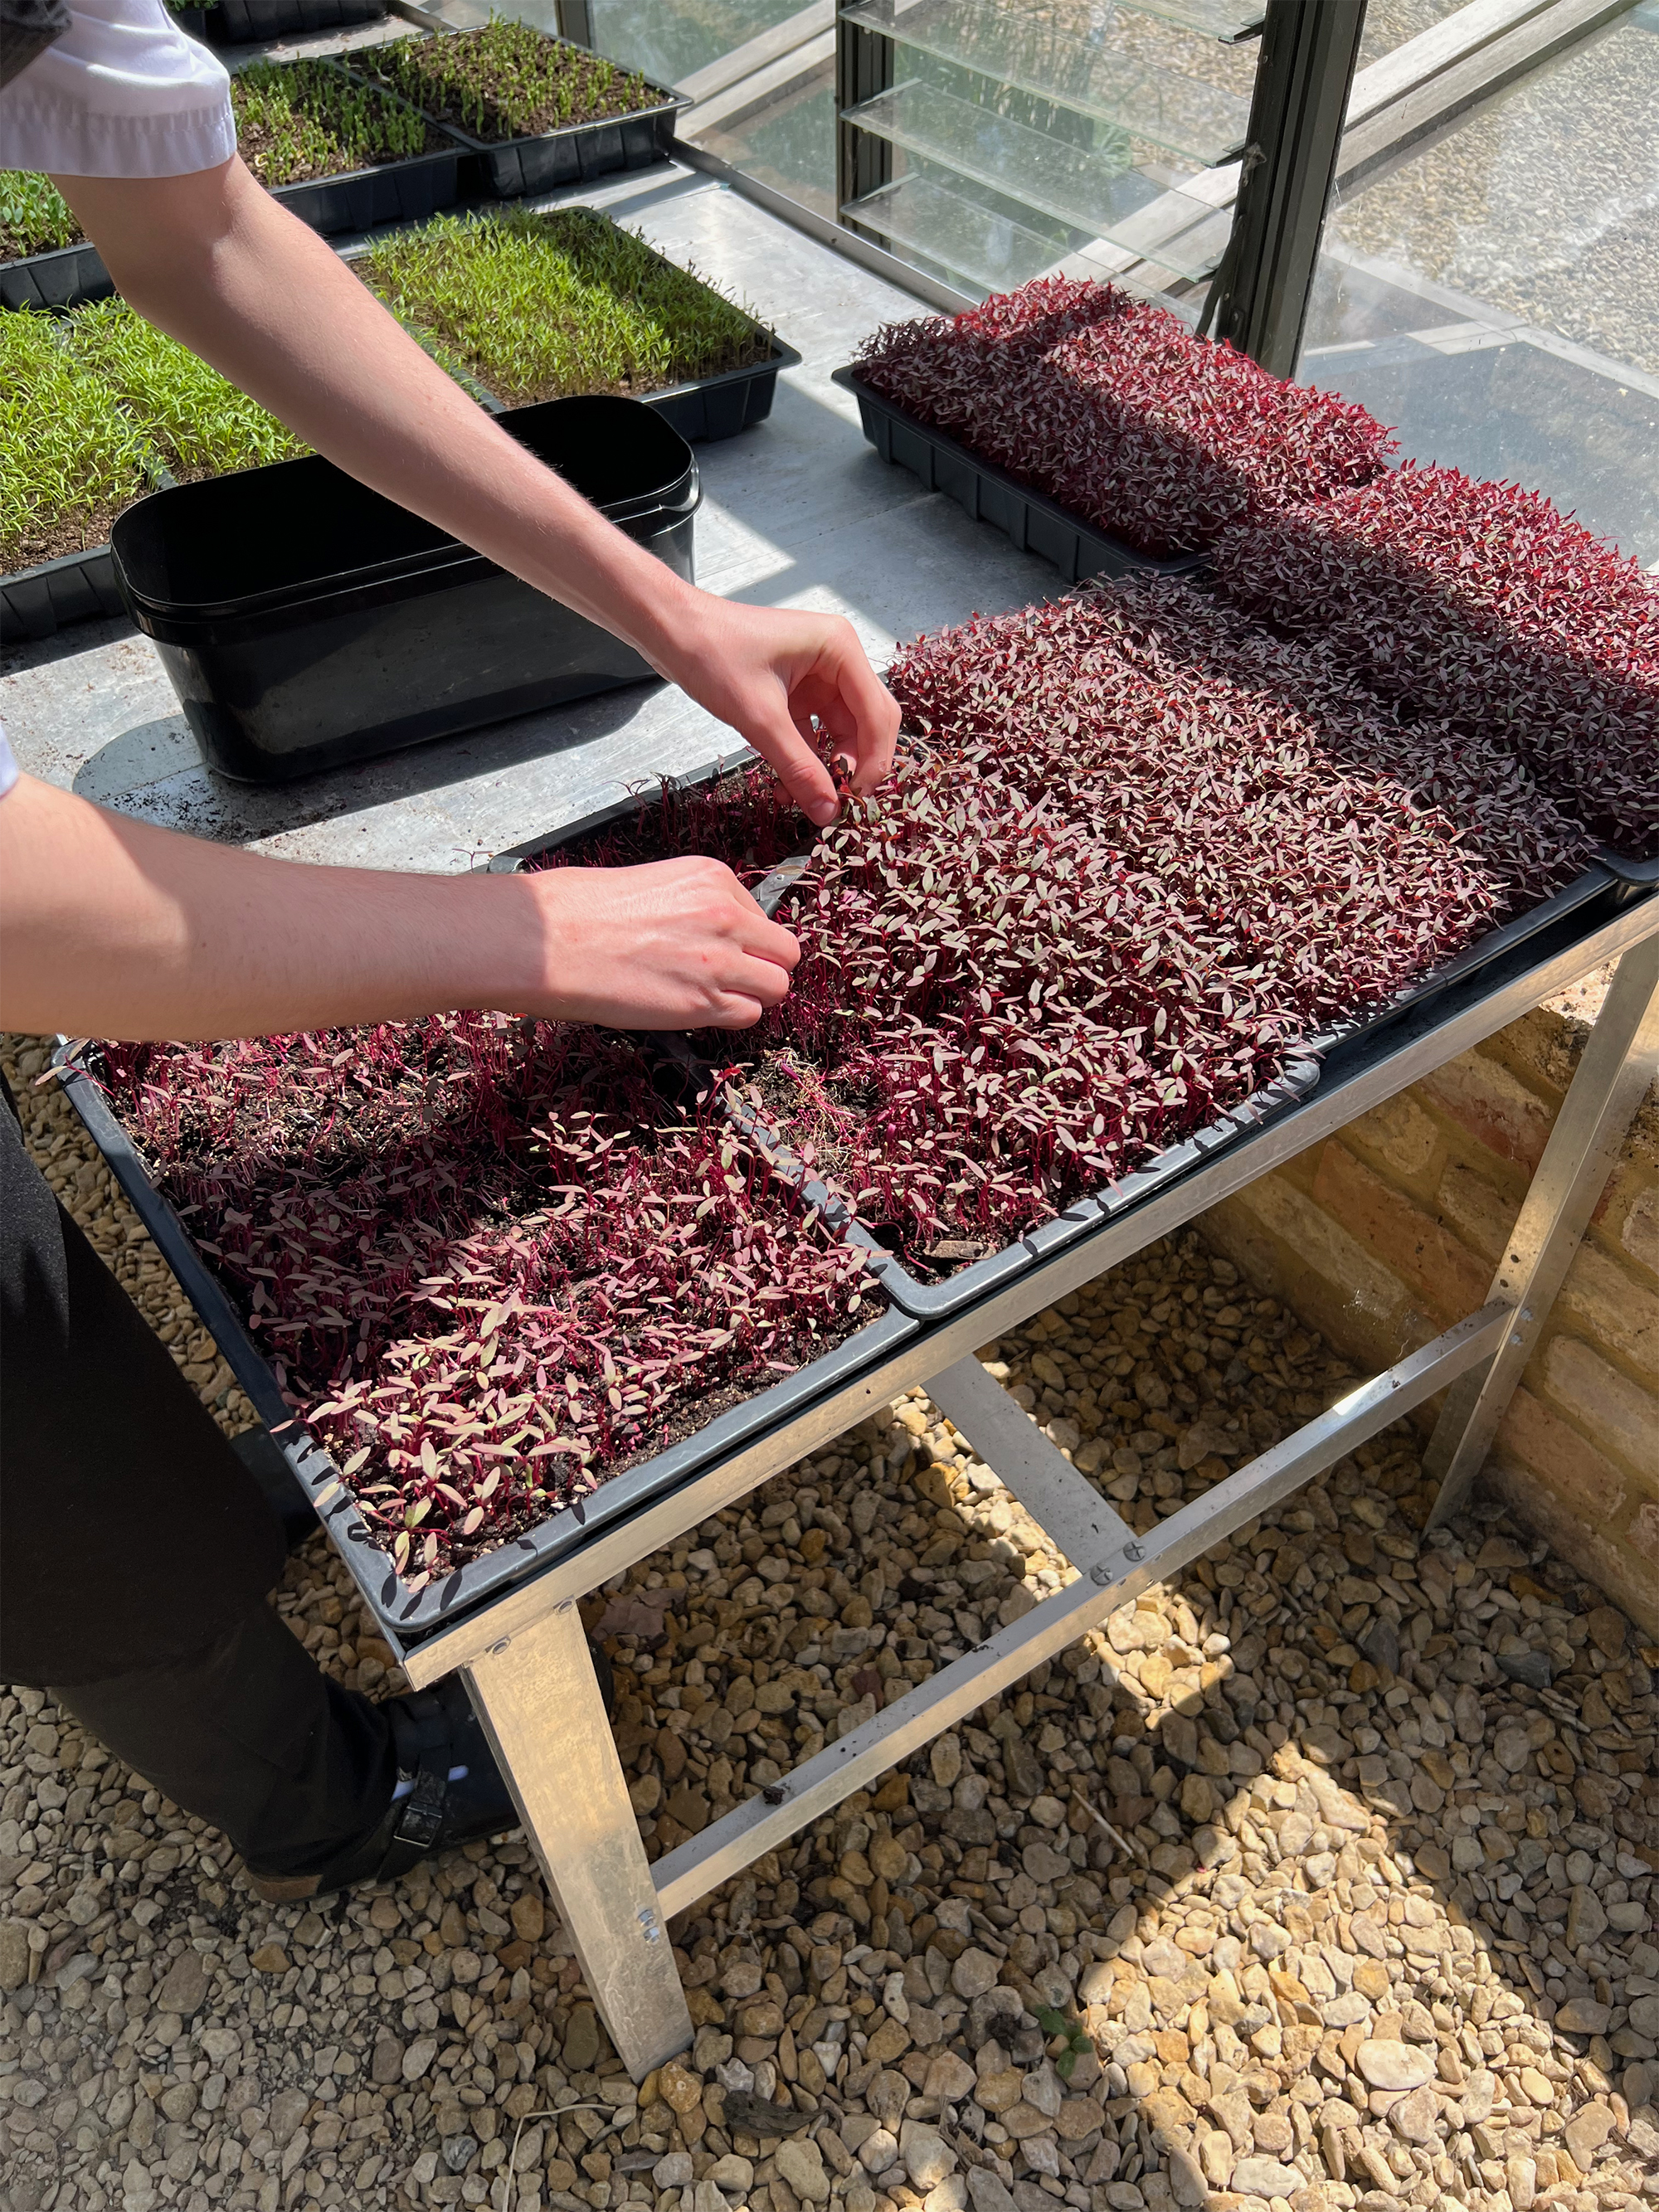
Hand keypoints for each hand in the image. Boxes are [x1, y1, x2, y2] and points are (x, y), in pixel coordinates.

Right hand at [524, 859, 799, 1029]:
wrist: (550, 940)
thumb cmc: (582, 911)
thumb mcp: (655, 884)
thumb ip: (698, 906)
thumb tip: (718, 934)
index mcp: (713, 878)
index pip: (762, 916)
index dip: (745, 940)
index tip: (719, 949)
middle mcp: (725, 916)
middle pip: (785, 953)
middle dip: (763, 968)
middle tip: (732, 978)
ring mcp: (719, 961)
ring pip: (777, 987)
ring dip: (751, 996)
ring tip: (713, 996)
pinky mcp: (702, 1003)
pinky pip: (748, 1017)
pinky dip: (729, 1019)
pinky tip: (696, 1009)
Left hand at [651, 597, 900, 828]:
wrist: (671, 631)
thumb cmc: (712, 653)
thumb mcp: (759, 717)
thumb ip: (798, 767)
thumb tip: (827, 811)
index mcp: (840, 649)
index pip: (877, 713)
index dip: (874, 760)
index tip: (858, 800)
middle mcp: (836, 660)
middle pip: (866, 724)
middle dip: (853, 766)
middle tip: (838, 805)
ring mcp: (817, 676)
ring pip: (839, 734)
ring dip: (826, 769)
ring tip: (807, 801)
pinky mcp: (796, 692)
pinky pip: (813, 734)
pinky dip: (804, 761)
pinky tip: (789, 788)